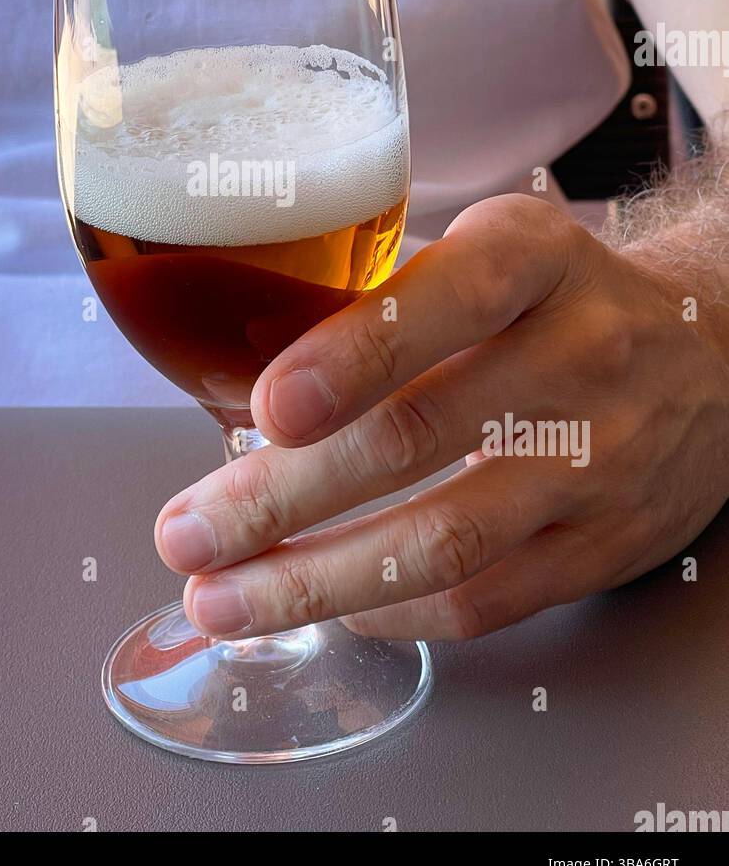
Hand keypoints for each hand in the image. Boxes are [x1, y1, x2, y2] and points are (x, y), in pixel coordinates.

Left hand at [154, 195, 728, 639]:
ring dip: (315, 581)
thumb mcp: (490, 253)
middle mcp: (579, 353)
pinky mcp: (607, 545)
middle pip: (417, 435)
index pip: (448, 301)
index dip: (354, 356)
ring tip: (224, 597)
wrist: (709, 354)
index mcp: (535, 258)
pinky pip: (484, 600)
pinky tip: (329, 605)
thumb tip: (229, 367)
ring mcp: (601, 458)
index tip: (267, 409)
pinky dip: (390, 612)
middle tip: (188, 531)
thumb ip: (380, 297)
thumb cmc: (557, 300)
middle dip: (281, 496)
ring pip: (445, 539)